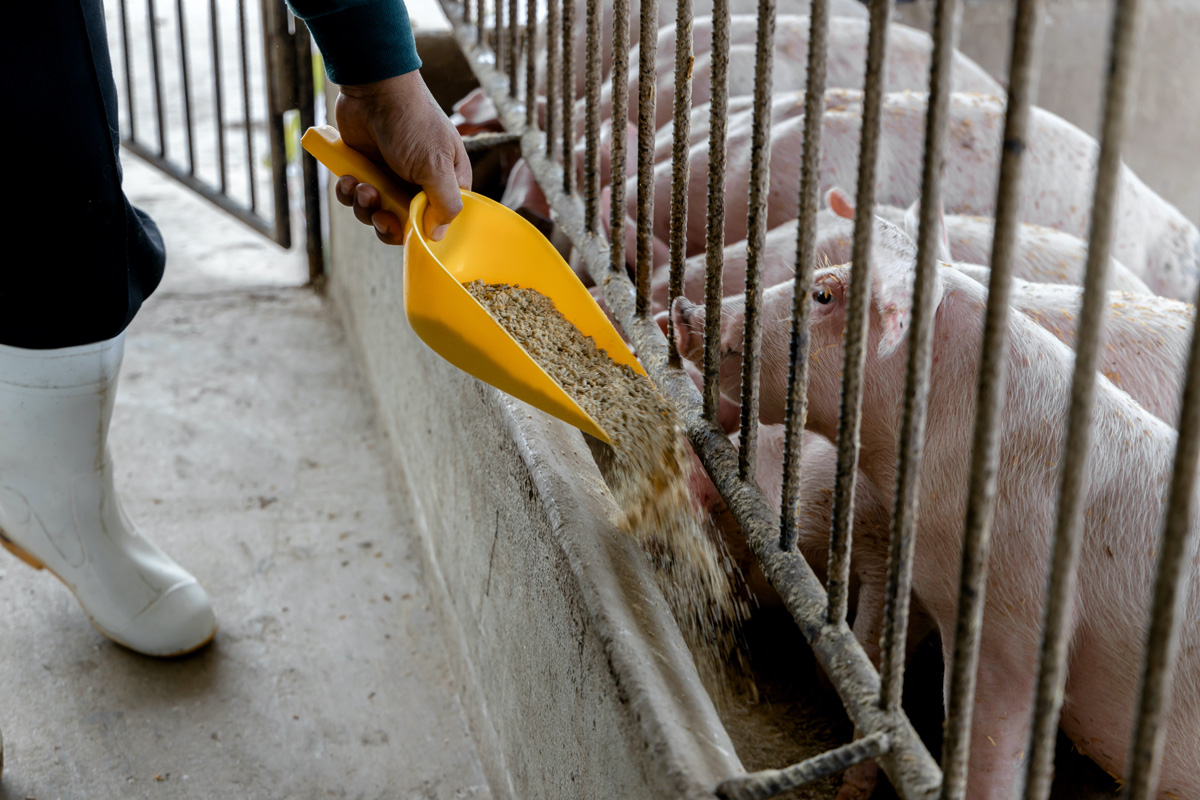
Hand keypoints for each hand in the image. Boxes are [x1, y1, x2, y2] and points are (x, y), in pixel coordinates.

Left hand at [334, 70, 471, 243]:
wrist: (374, 87)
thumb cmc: (413, 122)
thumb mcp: (436, 166)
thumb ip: (444, 204)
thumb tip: (437, 236)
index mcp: (446, 183)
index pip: (437, 222)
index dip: (418, 230)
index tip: (403, 226)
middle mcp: (419, 184)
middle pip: (402, 224)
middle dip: (385, 222)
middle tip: (377, 211)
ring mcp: (390, 177)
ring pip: (375, 212)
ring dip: (364, 206)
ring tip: (361, 186)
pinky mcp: (365, 170)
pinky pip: (355, 197)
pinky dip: (349, 193)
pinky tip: (349, 178)